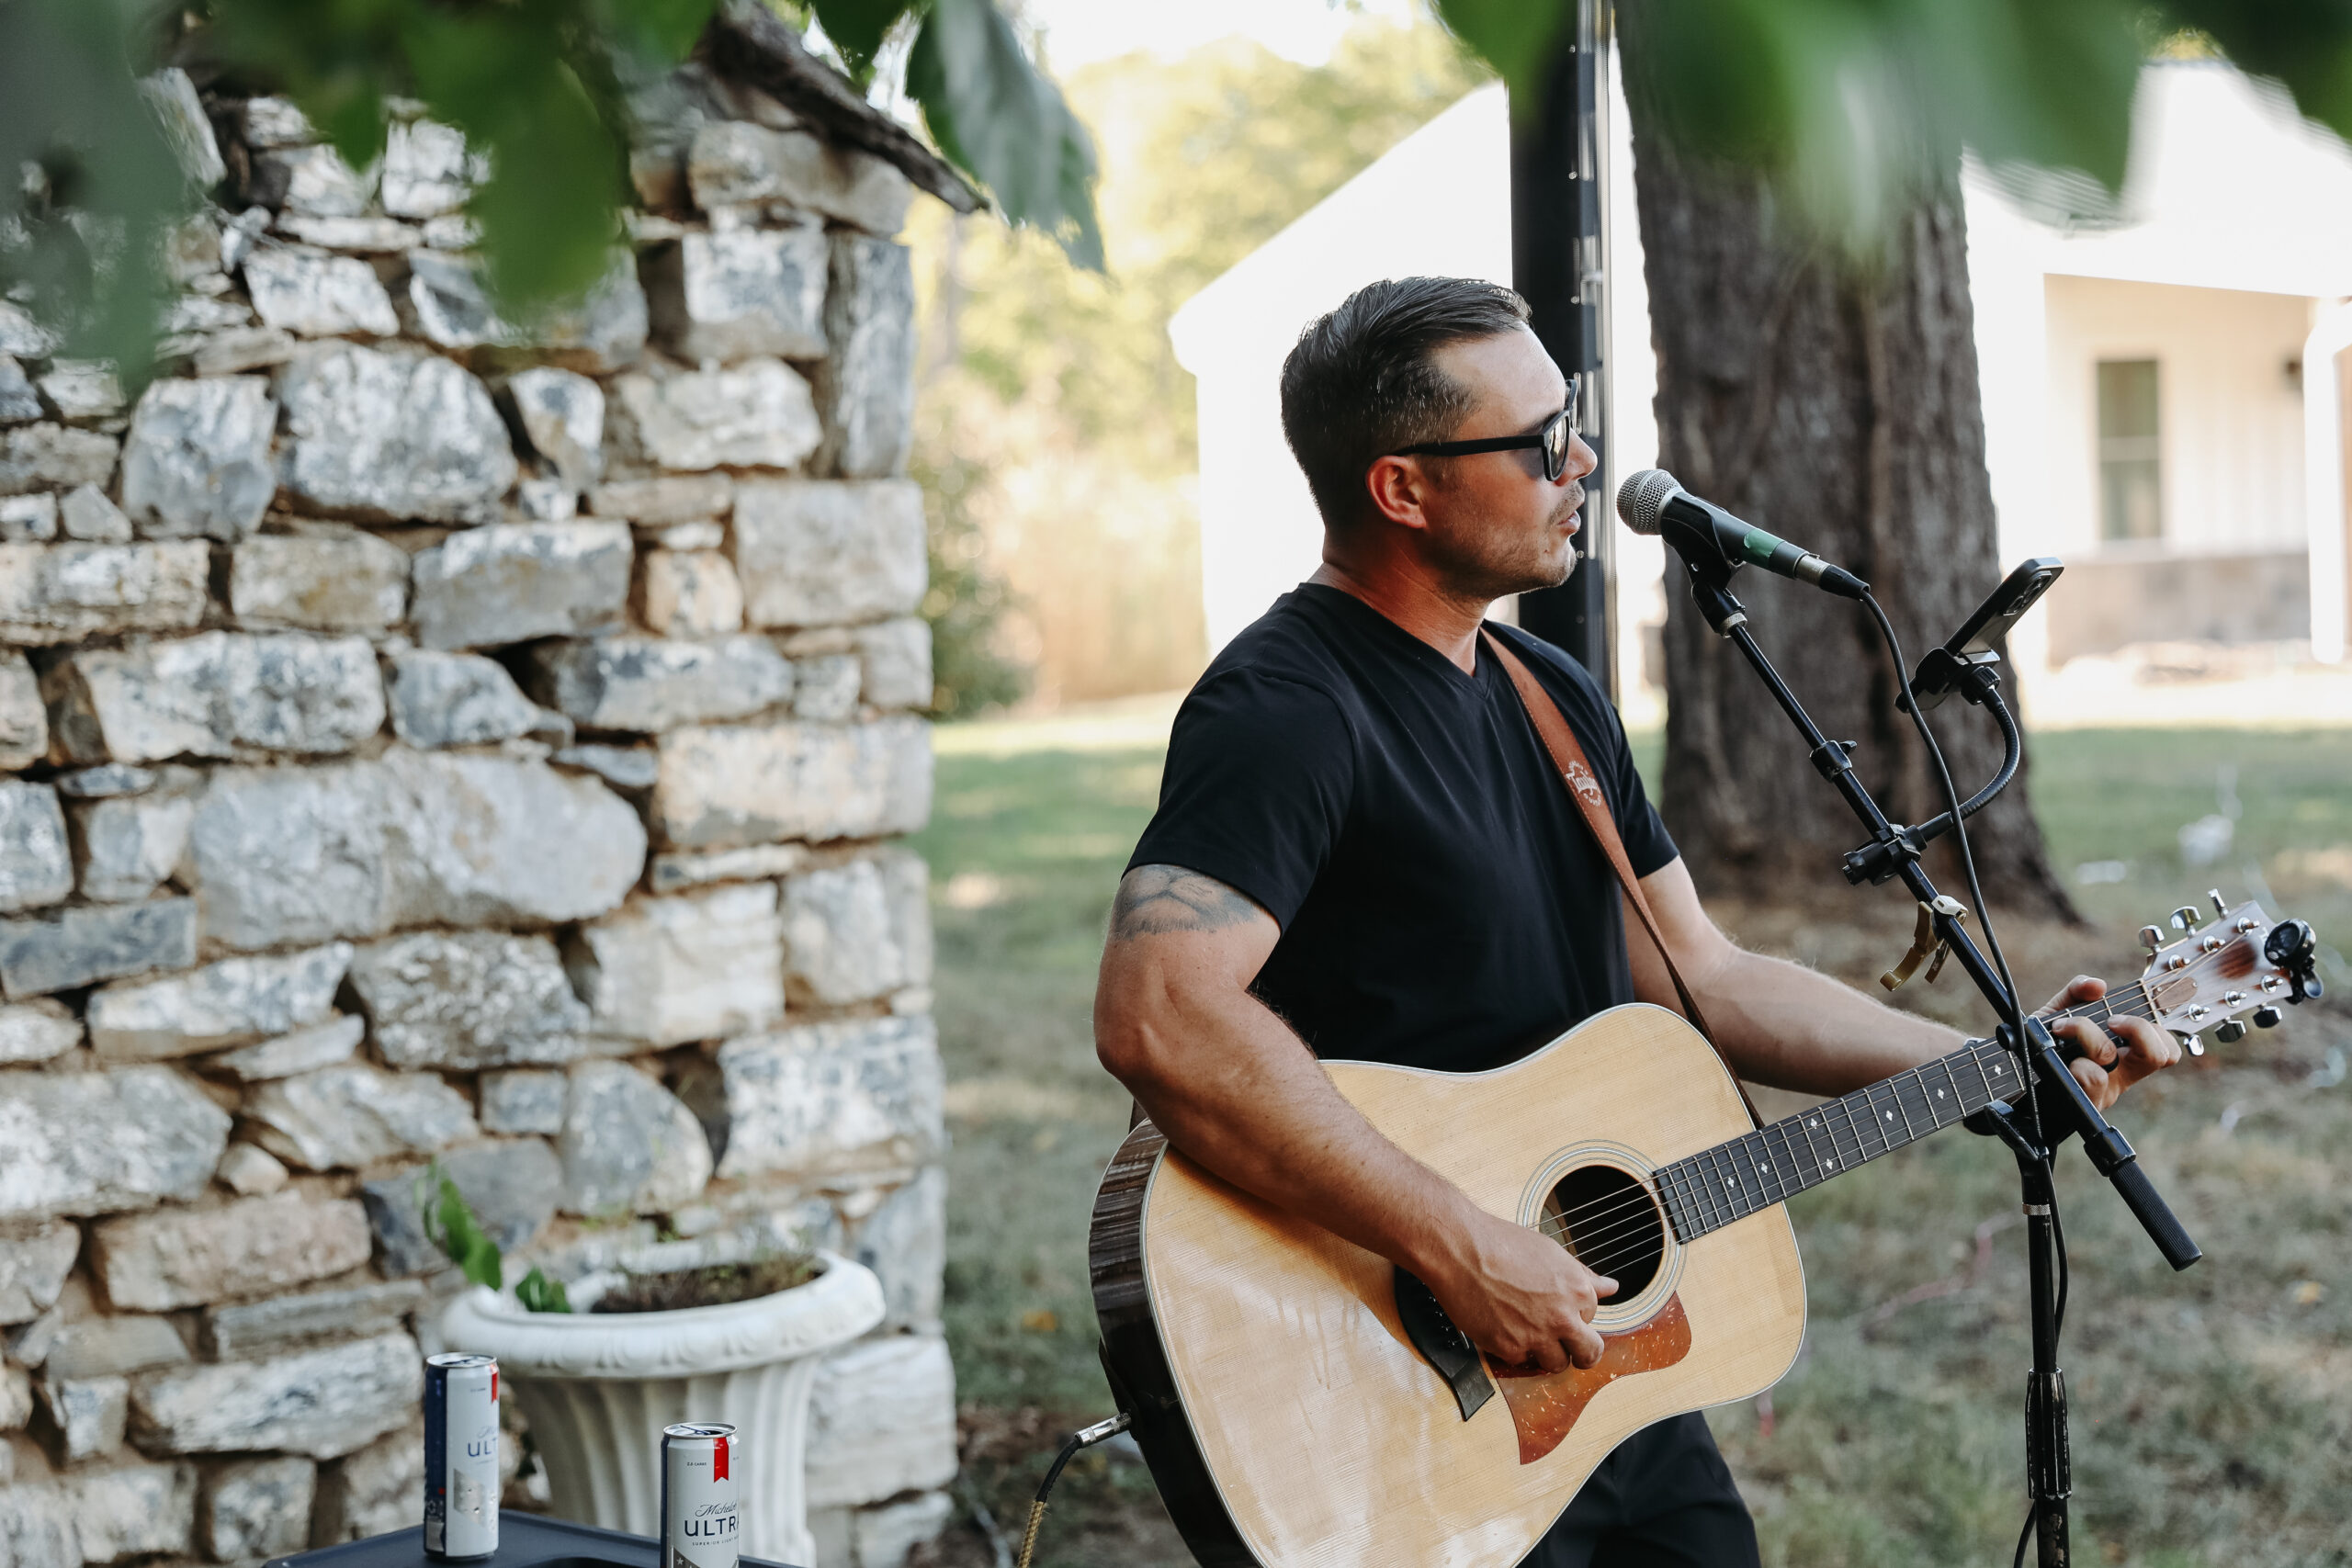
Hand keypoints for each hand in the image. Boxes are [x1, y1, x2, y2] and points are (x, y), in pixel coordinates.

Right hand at [1424, 1207, 1616, 1371]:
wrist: (1461, 1249)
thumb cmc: (1502, 1244)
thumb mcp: (1552, 1253)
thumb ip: (1584, 1276)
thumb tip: (1611, 1286)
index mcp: (1578, 1291)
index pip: (1591, 1317)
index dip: (1574, 1314)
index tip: (1559, 1308)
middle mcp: (1564, 1317)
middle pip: (1588, 1354)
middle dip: (1581, 1353)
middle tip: (1568, 1348)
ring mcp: (1537, 1336)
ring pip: (1556, 1364)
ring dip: (1546, 1353)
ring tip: (1527, 1332)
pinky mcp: (1509, 1348)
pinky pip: (1521, 1361)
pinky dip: (1513, 1348)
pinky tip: (1502, 1327)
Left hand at [2044, 975, 2183, 1109]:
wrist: (2014, 1069)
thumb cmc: (2047, 1041)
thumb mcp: (2062, 1010)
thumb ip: (2078, 991)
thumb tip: (2098, 985)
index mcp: (2127, 1055)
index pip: (2167, 1050)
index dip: (2159, 1032)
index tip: (2122, 1016)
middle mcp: (2121, 1074)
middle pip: (2158, 1056)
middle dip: (2137, 1028)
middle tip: (2110, 1020)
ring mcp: (2104, 1090)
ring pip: (2112, 1058)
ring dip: (2087, 1034)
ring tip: (2063, 1028)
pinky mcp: (2083, 1101)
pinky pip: (2091, 1078)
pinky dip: (2076, 1060)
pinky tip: (2062, 1058)